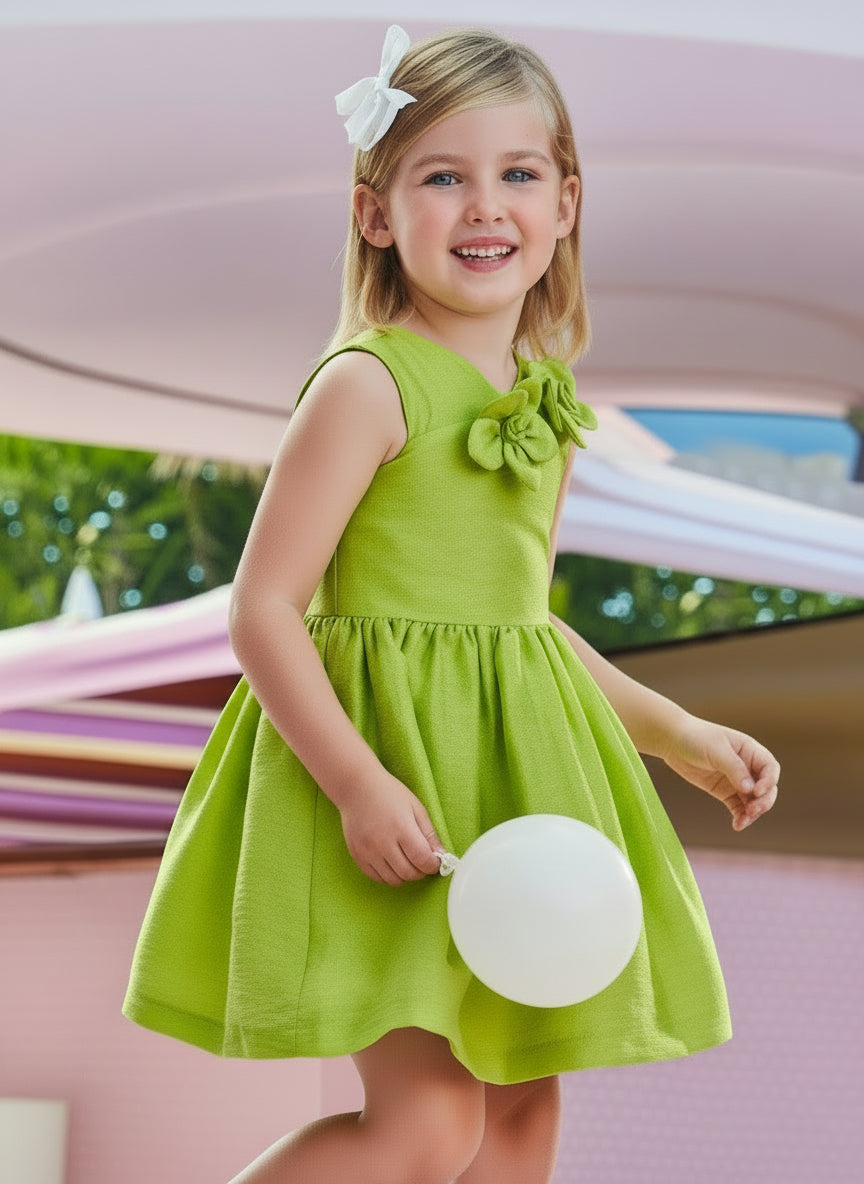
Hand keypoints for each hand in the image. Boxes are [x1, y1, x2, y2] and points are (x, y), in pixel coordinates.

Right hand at [339, 770, 444, 885]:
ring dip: (405, 875)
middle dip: (421, 871)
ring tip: (407, 861)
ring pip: (393, 880)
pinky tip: (392, 862)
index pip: (423, 860)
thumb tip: (442, 856)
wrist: (356, 788)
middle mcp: (383, 843)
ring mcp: (368, 851)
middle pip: (409, 873)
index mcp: (402, 828)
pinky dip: (388, 875)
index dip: (433, 865)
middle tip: (422, 862)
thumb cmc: (389, 794)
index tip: (435, 861)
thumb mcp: (416, 808)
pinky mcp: (357, 856)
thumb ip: (430, 834)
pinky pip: (377, 878)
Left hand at [658, 714, 779, 831]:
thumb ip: (734, 768)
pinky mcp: (725, 792)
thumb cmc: (696, 738)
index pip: (770, 768)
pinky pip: (738, 808)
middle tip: (752, 810)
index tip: (756, 791)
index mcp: (750, 751)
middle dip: (763, 801)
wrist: (673, 741)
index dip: (769, 781)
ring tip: (742, 822)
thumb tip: (750, 789)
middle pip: (766, 788)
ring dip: (753, 813)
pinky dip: (740, 817)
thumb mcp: (716, 750)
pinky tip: (737, 825)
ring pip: (754, 801)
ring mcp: (737, 781)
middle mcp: (748, 767)